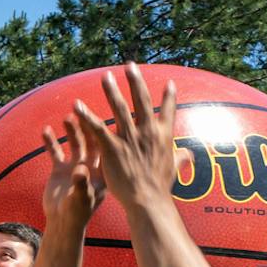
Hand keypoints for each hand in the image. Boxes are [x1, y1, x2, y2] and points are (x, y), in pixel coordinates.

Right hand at [41, 115, 107, 228]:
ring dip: (71, 130)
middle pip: (91, 140)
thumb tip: (79, 169)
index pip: (105, 146)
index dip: (101, 132)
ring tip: (67, 118)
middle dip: (86, 126)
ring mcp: (76, 165)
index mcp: (103, 170)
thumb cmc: (77, 214)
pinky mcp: (61, 169)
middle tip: (81, 110)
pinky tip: (45, 130)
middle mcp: (91, 165)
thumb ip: (81, 183)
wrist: (62, 224)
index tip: (97, 118)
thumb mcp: (80, 199)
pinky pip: (56, 152)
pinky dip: (51, 142)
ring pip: (74, 143)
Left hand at [72, 64, 177, 211]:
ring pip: (119, 108)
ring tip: (104, 76)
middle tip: (130, 65)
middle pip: (142, 100)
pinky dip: (86, 116)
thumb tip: (190, 153)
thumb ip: (180, 157)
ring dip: (111, 90)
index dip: (169, 96)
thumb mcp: (174, 168)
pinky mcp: (112, 148)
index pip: (168, 110)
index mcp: (163, 135)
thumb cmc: (160, 187)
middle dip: (136, 81)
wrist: (148, 201)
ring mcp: (130, 138)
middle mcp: (148, 132)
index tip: (170, 82)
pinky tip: (76, 105)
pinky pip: (97, 127)